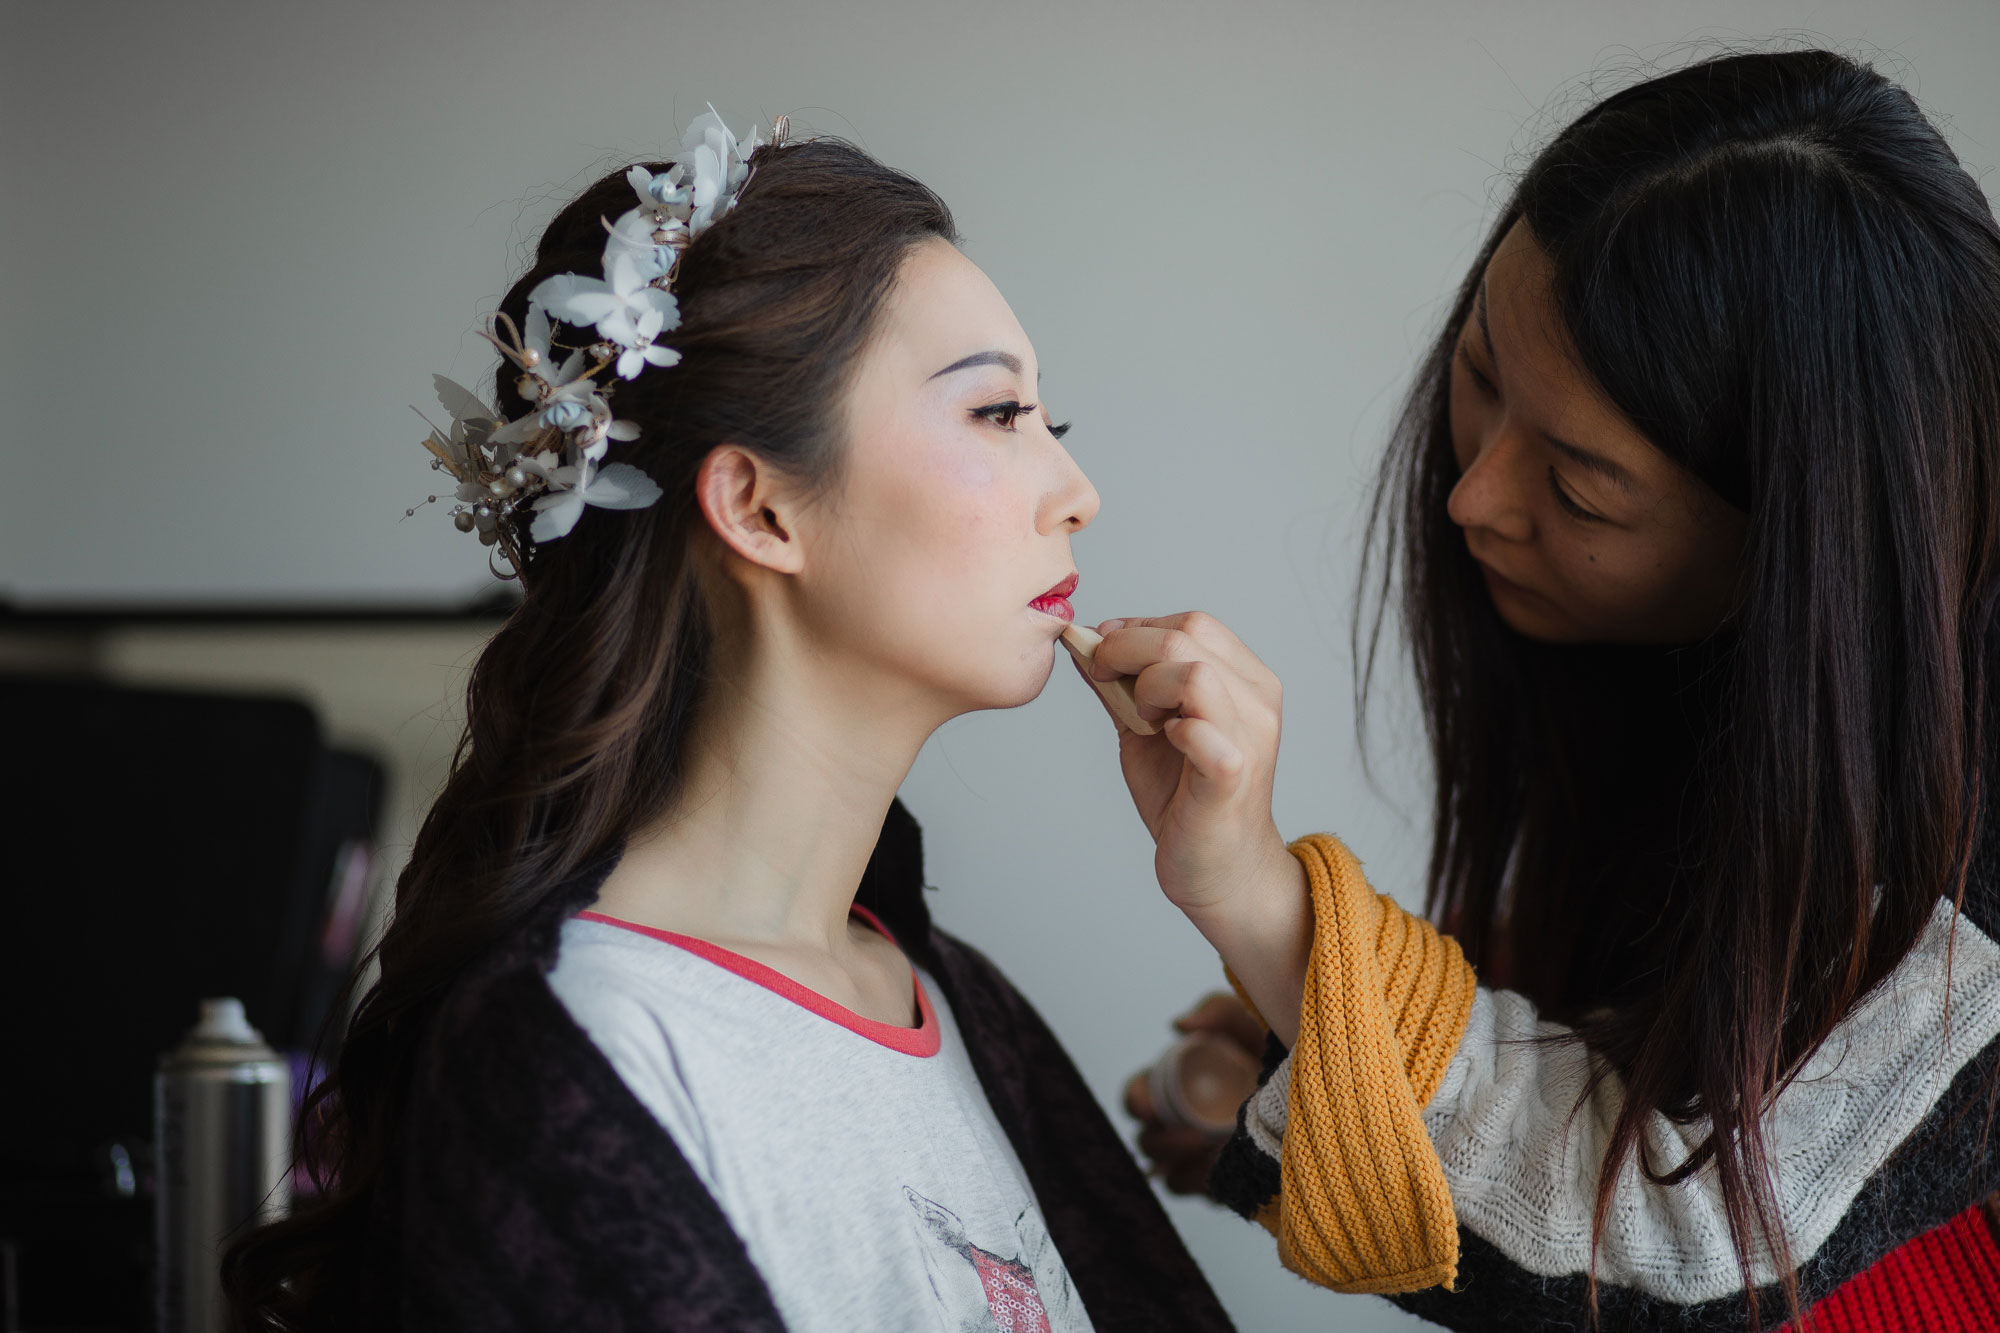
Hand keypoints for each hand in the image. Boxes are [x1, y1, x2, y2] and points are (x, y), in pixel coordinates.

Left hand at [1082, 612, 1310, 1045]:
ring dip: (1148, 686)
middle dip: (1127, 647)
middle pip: (1190, 634)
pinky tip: (1161, 741)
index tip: (1101, 649)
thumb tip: (1084, 642)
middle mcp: (1257, 701)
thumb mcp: (1147, 729)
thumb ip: (1123, 687)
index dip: (1137, 627)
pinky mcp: (1232, 775)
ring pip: (1195, 672)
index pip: (1193, 622)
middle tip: (1101, 675)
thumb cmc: (1185, 798)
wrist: (1218, 870)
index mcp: (1245, 681)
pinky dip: (1169, 728)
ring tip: (1140, 718)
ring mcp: (1250, 737)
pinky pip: (1200, 730)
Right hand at [1124, 992, 1266, 1194]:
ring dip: (1187, 1167)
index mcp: (1179, 1084)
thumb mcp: (1252, 1022)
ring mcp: (1204, 1157)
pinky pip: (1208, 1196)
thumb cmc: (1279, 1050)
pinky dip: (1217, 1184)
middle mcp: (1185, 1123)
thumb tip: (1179, 1025)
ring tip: (1219, 1151)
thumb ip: (1217, 1013)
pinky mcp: (1230, 1184)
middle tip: (1196, 1135)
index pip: (1140, 1097)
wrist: (1323, 1089)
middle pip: (1148, 1143)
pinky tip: (1239, 1166)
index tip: (1150, 1105)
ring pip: (1172, 1177)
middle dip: (1164, 1142)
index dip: (1137, 1101)